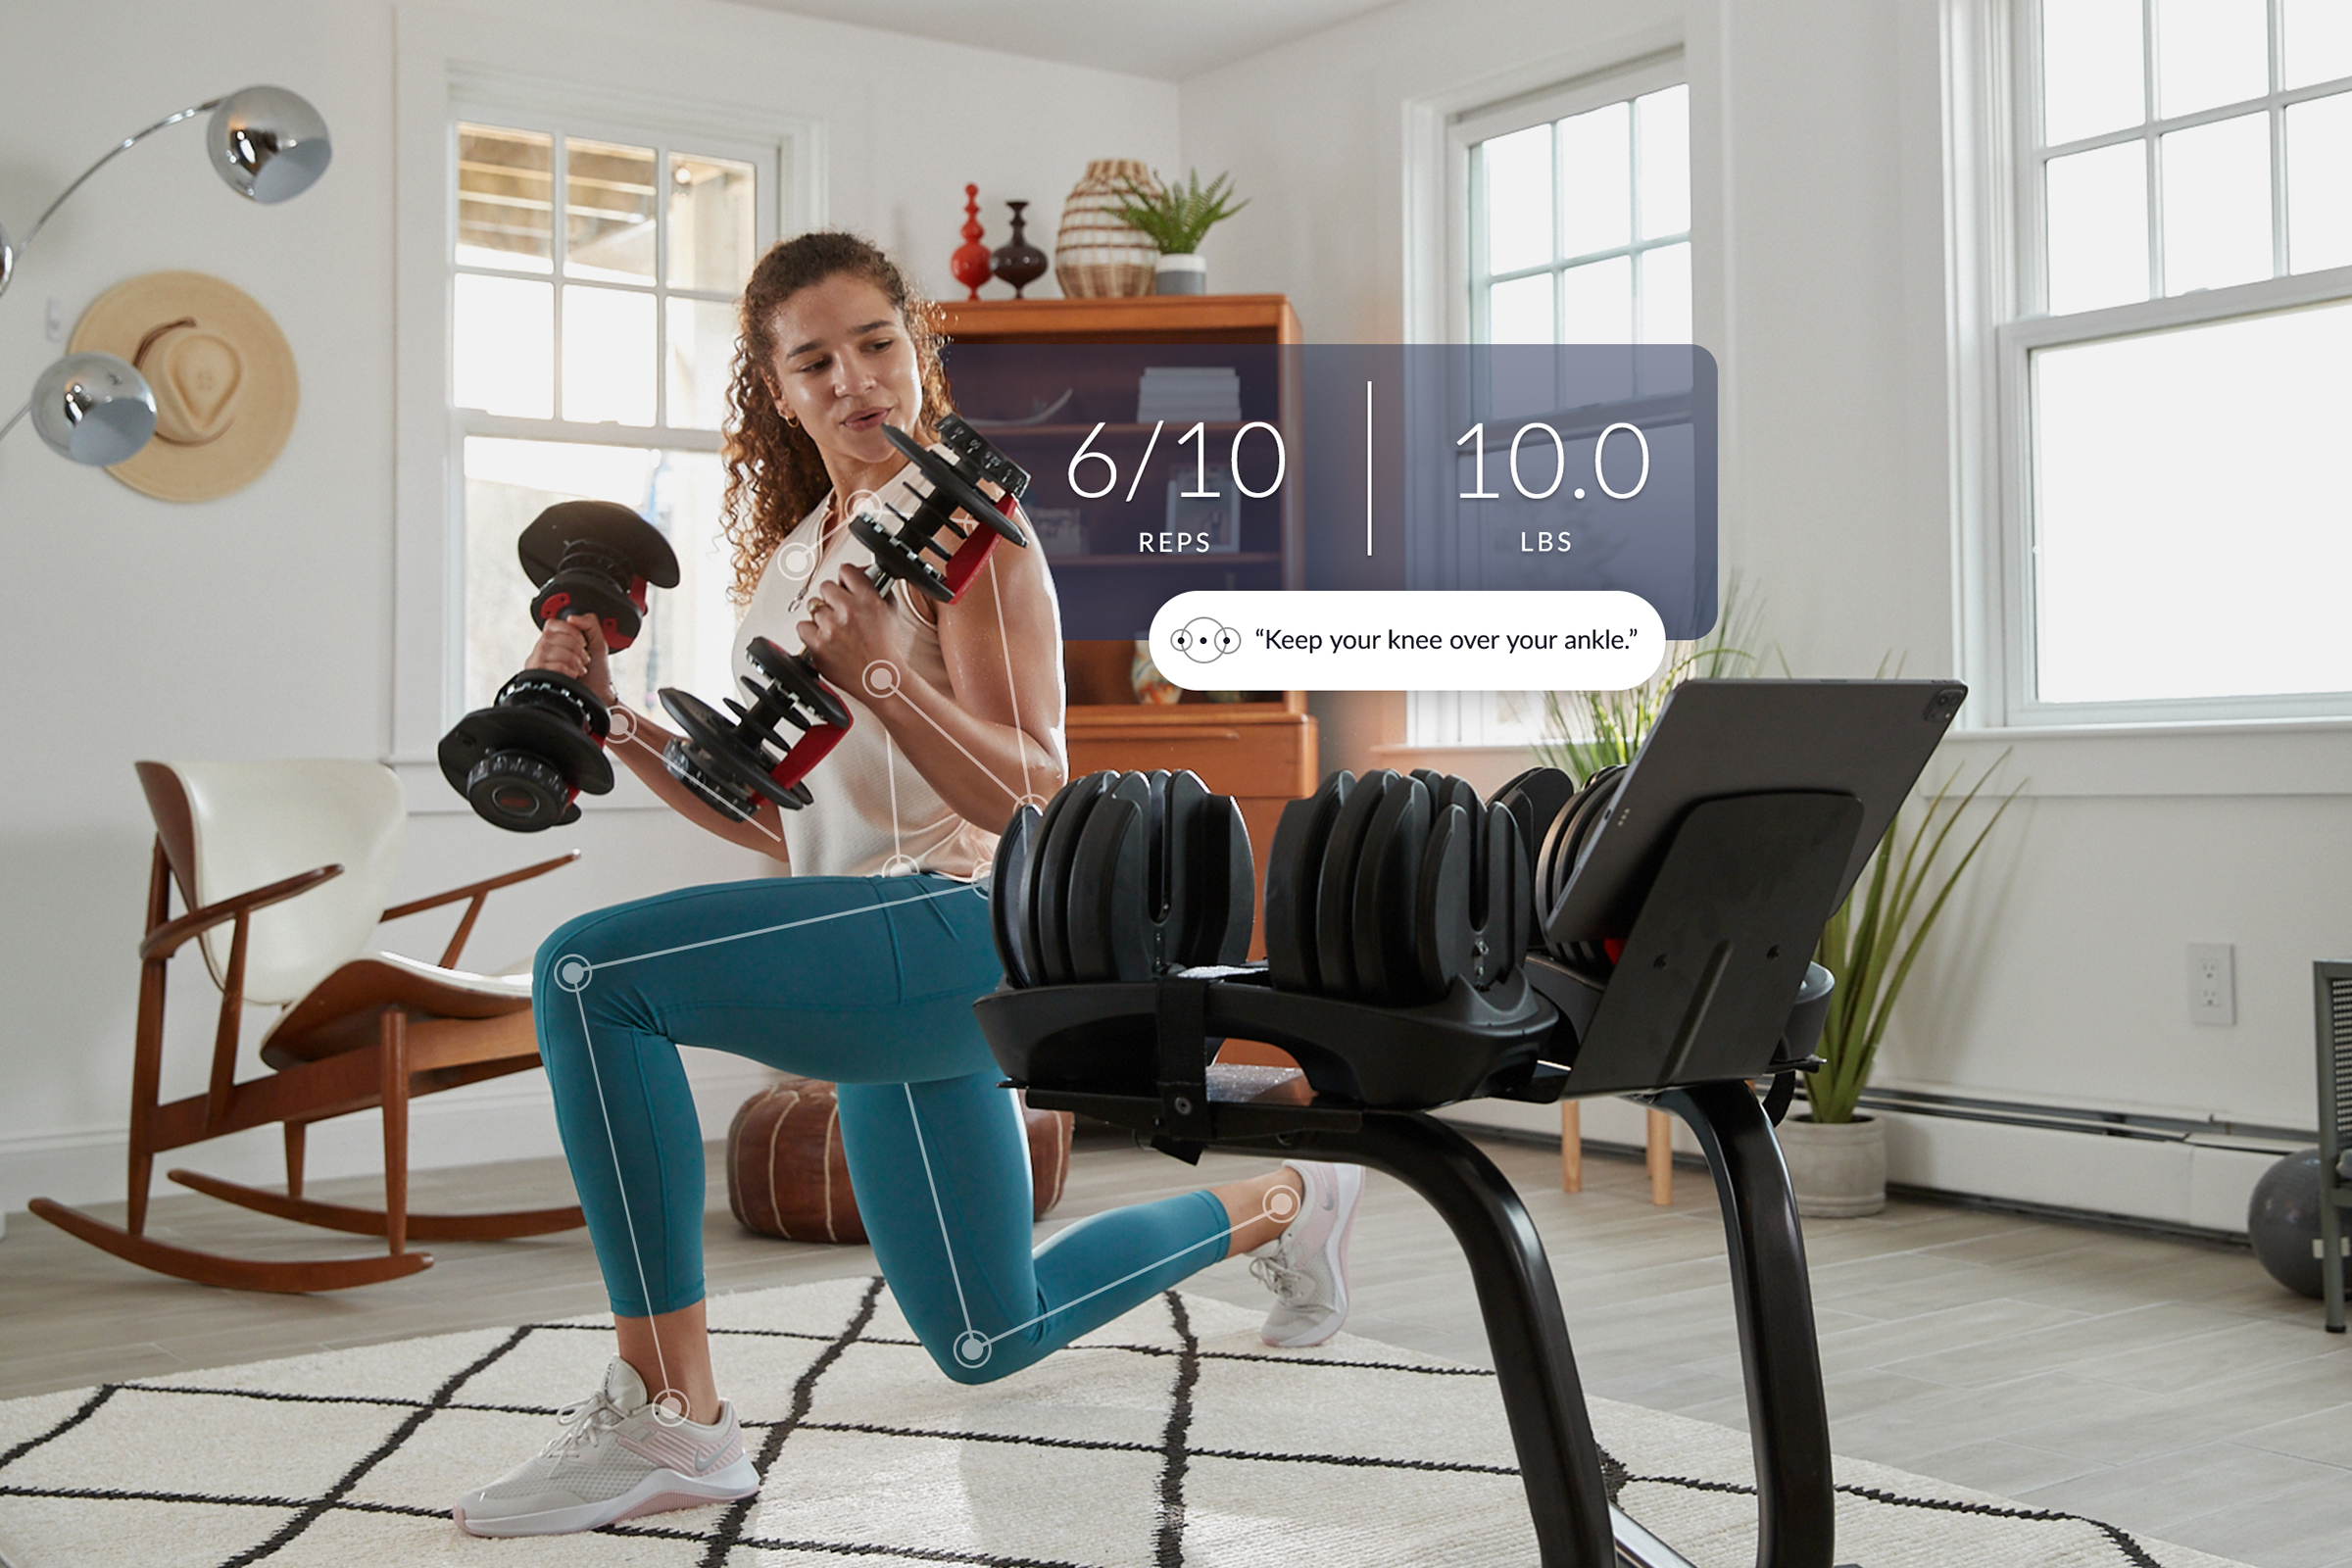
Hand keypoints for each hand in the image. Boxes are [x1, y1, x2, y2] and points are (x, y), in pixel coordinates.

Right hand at [525, 612, 614, 702]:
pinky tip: (572, 675)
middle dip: (574, 647)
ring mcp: (538, 664)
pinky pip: (549, 665)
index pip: (552, 624)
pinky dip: (567, 669)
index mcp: (554, 641)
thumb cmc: (596, 674)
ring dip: (572, 659)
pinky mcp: (539, 678)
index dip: (570, 631)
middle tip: (584, 658)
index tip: (583, 642)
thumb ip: (590, 624)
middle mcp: (542, 651)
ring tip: (580, 668)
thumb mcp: (599, 644)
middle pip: (550, 636)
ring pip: (548, 650)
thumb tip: (572, 618)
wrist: (598, 696)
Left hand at [796, 565, 910, 694]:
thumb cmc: (886, 650)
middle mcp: (849, 611)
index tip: (845, 585)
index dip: (845, 579)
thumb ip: (878, 590)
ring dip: (822, 616)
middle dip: (832, 598)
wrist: (881, 680)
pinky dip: (810, 632)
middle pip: (826, 587)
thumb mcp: (891, 613)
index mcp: (868, 600)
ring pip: (813, 606)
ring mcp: (831, 628)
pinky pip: (803, 626)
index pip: (846, 570)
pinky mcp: (818, 644)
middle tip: (840, 612)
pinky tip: (825, 639)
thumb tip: (864, 574)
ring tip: (835, 630)